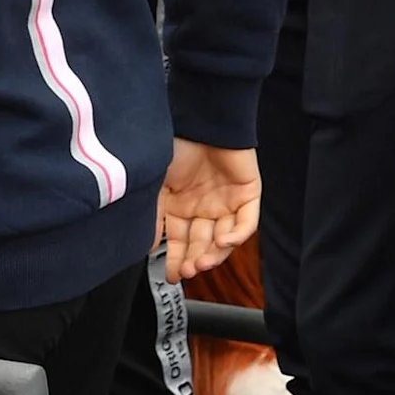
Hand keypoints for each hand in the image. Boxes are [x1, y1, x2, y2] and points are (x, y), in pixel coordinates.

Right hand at [154, 139, 259, 281]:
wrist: (203, 119)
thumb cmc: (176, 144)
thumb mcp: (157, 184)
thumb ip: (154, 216)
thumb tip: (147, 245)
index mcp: (180, 205)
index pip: (179, 241)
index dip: (175, 259)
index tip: (171, 276)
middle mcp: (203, 207)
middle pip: (201, 243)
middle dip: (194, 259)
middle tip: (187, 270)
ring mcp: (227, 203)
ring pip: (224, 239)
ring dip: (214, 253)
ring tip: (202, 262)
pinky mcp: (247, 195)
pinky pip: (246, 222)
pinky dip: (236, 235)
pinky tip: (224, 241)